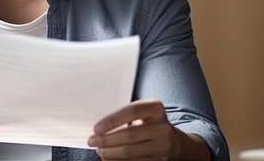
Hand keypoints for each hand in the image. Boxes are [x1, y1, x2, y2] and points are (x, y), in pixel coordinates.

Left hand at [87, 99, 209, 159]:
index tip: (96, 128)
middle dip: (106, 140)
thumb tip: (99, 128)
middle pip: (129, 134)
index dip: (112, 120)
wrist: (172, 142)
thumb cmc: (148, 124)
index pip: (132, 111)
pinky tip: (108, 158)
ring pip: (130, 152)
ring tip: (99, 150)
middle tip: (91, 141)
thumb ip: (125, 115)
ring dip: (110, 153)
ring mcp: (162, 146)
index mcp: (156, 108)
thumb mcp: (143, 113)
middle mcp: (162, 127)